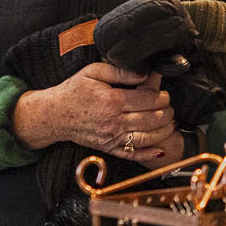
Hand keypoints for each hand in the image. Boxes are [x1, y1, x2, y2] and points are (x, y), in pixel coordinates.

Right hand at [12, 61, 175, 164]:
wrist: (54, 114)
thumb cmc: (74, 90)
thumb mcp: (93, 71)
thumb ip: (120, 71)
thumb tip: (145, 73)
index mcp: (112, 101)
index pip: (148, 100)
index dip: (162, 96)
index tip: (165, 93)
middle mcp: (114, 121)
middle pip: (152, 119)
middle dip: (167, 112)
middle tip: (170, 106)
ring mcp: (112, 137)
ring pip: (147, 137)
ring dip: (164, 131)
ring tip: (170, 122)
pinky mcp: (108, 148)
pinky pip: (132, 155)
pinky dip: (149, 153)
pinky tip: (160, 149)